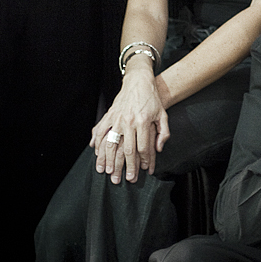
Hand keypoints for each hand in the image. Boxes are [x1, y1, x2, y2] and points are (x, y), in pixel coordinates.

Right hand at [90, 62, 168, 182]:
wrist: (139, 81)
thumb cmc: (152, 100)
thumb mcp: (163, 115)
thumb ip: (163, 133)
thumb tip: (158, 149)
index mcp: (143, 122)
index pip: (143, 147)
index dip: (144, 160)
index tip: (144, 170)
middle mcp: (128, 122)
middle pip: (126, 150)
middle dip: (127, 167)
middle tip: (126, 180)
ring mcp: (117, 119)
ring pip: (110, 144)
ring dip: (107, 160)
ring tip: (106, 172)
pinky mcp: (109, 116)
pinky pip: (100, 132)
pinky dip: (97, 144)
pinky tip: (96, 154)